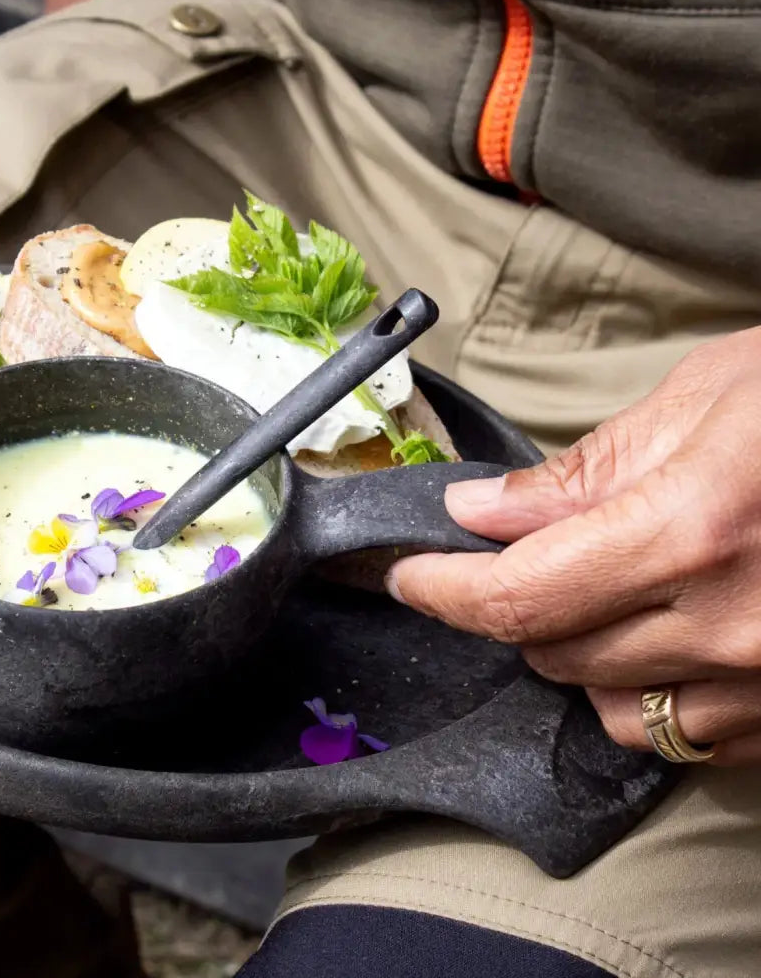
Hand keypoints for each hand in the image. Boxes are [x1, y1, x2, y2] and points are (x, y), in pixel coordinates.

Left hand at [387, 327, 760, 764]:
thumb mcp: (703, 401)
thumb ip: (581, 472)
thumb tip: (480, 514)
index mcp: (691, 530)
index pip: (514, 593)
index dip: (439, 589)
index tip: (404, 571)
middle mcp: (732, 626)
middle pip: (549, 650)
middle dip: (505, 604)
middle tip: (508, 553)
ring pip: (608, 704)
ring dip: (574, 649)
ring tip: (598, 587)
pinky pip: (682, 732)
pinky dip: (644, 687)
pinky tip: (663, 630)